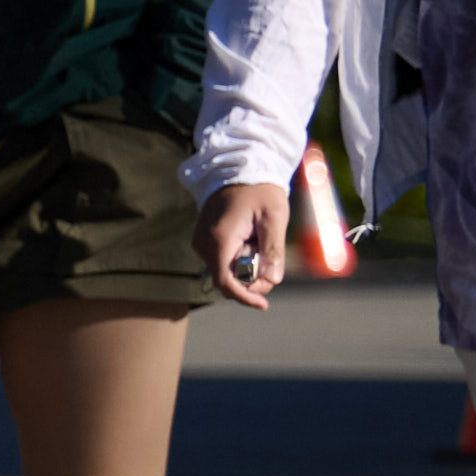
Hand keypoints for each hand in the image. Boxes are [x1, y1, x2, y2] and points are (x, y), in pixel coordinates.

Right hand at [197, 182, 289, 308]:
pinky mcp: (205, 241)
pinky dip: (241, 259)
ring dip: (248, 267)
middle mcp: (205, 243)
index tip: (263, 304)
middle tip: (272, 259)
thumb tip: (272, 280)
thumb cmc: (260, 192)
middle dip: (253, 279)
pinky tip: (250, 239)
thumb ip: (273, 250)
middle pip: (228, 279)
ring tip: (259, 240)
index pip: (225, 281)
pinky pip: (223, 262)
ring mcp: (202, 243)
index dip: (244, 296)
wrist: (238, 171)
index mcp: (220, 238)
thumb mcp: (274, 217)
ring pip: (226, 272)